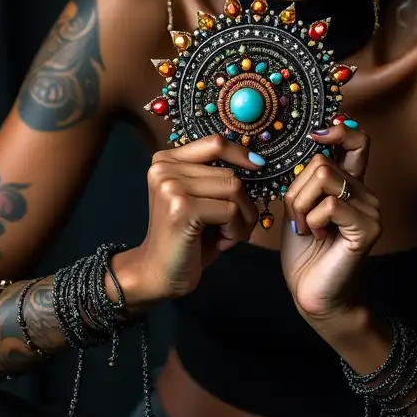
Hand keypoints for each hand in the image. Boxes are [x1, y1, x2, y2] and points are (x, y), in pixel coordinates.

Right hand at [119, 135, 261, 304]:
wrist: (158, 274)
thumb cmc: (186, 239)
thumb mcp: (199, 200)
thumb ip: (215, 178)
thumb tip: (256, 162)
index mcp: (166, 161)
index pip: (214, 143)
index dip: (240, 153)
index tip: (258, 165)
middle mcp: (164, 168)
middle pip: (229, 173)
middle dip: (243, 203)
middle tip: (236, 227)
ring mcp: (171, 186)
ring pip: (234, 189)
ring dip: (242, 218)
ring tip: (230, 235)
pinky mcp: (182, 207)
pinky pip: (231, 210)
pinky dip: (236, 230)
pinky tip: (224, 242)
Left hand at [280, 122, 381, 323]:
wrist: (312, 292)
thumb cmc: (304, 251)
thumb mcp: (299, 205)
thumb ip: (305, 178)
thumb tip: (302, 144)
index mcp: (350, 184)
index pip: (357, 140)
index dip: (337, 131)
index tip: (314, 137)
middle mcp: (365, 193)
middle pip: (322, 161)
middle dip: (296, 189)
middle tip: (297, 217)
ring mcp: (371, 210)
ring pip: (323, 177)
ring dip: (300, 204)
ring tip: (306, 227)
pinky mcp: (368, 229)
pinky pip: (329, 205)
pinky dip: (312, 220)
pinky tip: (316, 236)